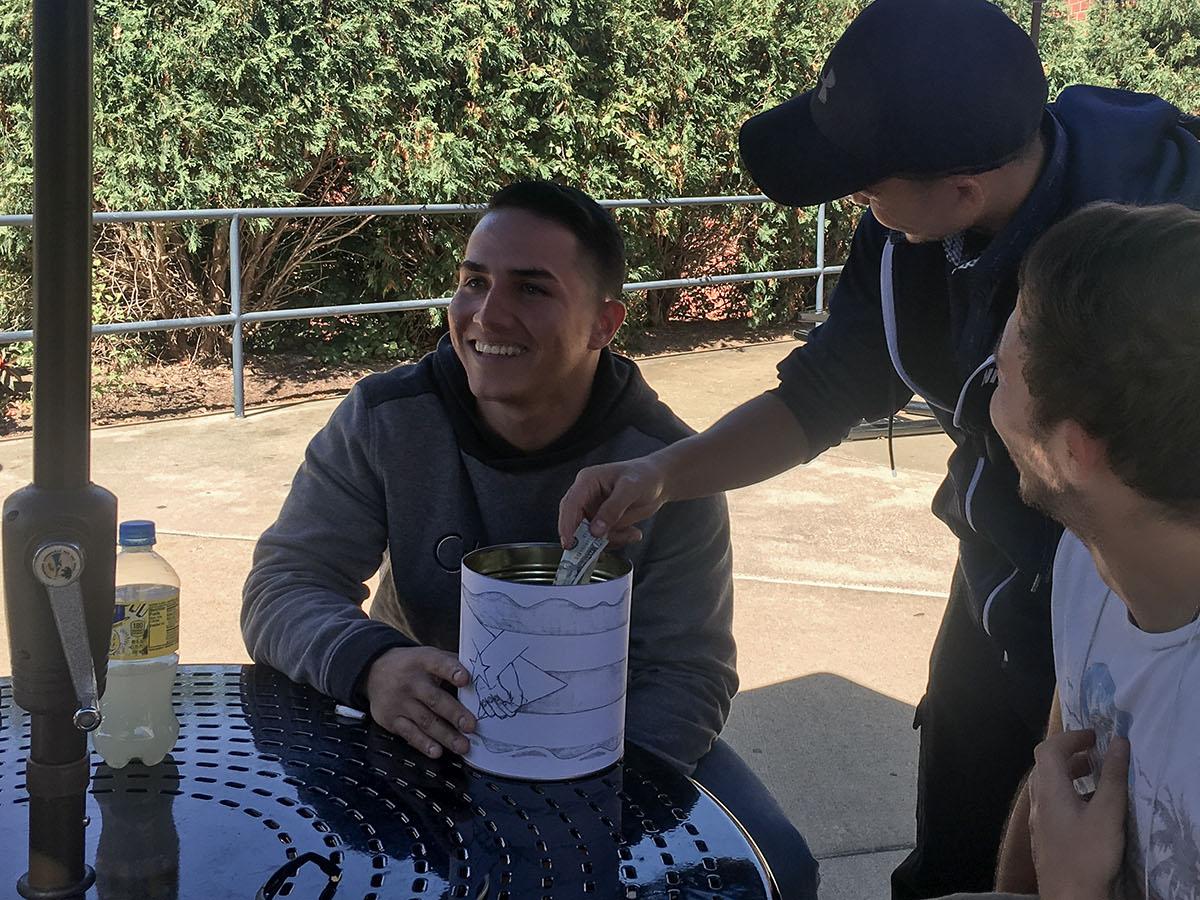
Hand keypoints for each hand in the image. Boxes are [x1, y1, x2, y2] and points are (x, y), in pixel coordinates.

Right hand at [363, 646, 475, 758]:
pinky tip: (437, 751)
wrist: (374, 670)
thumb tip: (482, 674)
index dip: (452, 671)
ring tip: (463, 745)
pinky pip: (409, 733)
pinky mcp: (391, 719)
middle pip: (434, 699)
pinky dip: (423, 744)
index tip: (465, 679)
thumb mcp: (428, 656)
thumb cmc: (412, 665)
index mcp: (423, 661)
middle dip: (454, 714)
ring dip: (445, 735)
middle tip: (471, 726)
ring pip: (425, 720)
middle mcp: (410, 681)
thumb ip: (452, 663)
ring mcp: (399, 701)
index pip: (439, 664)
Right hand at [558, 455, 668, 546]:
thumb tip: (595, 530)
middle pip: (574, 522)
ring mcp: (594, 510)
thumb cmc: (644, 476)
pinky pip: (603, 539)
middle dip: (586, 538)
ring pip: (590, 535)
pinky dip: (617, 540)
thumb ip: (612, 509)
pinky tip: (633, 533)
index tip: (569, 543)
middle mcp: (586, 496)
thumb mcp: (630, 489)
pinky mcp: (603, 522)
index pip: (570, 504)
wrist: (659, 482)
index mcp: (587, 481)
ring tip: (631, 533)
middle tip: (598, 550)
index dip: (567, 525)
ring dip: (610, 539)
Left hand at [1029, 728, 1129, 899]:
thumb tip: (1118, 743)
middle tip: (1095, 755)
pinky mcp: (1044, 838)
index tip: (1093, 735)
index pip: (1049, 749)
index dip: (1069, 736)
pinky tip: (1089, 810)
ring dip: (1069, 775)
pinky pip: (1051, 805)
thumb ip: (1113, 776)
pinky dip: (1068, 795)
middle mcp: (1037, 802)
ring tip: (1095, 779)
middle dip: (1070, 754)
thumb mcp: (1107, 812)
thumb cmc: (1088, 854)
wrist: (1070, 897)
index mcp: (1048, 790)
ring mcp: (1038, 821)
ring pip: (1047, 786)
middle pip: (1045, 766)